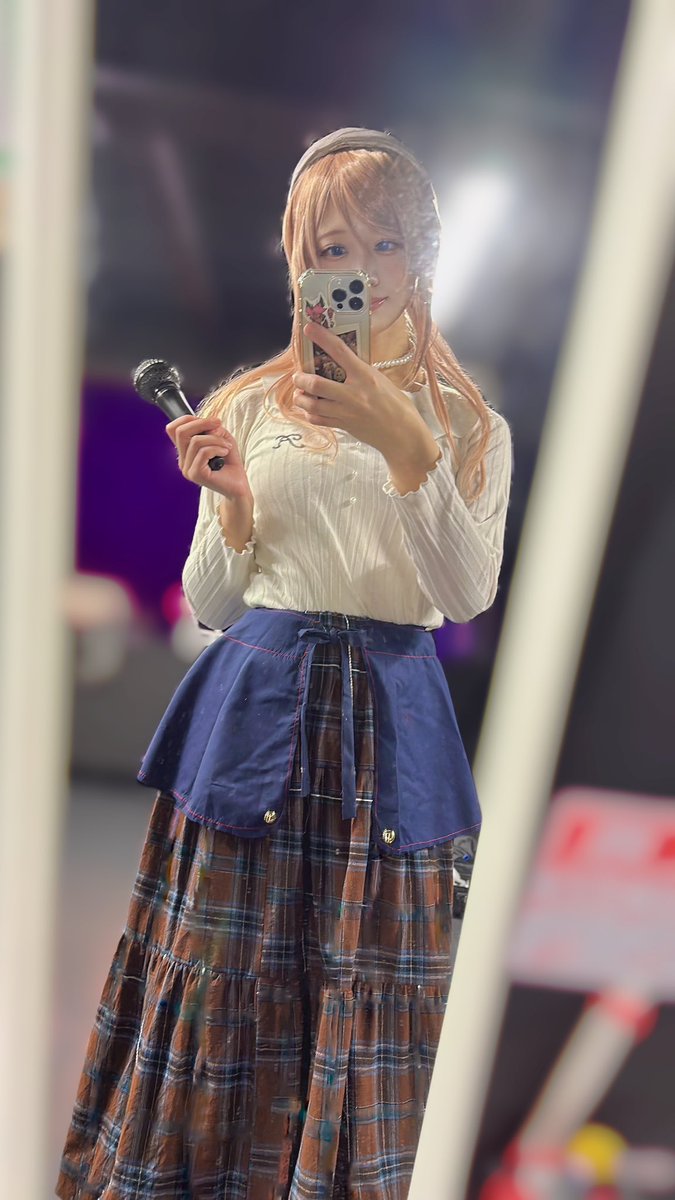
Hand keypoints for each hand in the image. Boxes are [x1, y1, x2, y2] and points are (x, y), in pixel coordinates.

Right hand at [166, 414, 252, 501]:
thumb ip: (211, 428)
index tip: (210, 421)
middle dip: (202, 423)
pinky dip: (218, 448)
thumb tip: (207, 426)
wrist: (238, 485)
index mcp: (185, 452)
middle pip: (181, 432)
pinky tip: (225, 452)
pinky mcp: (195, 474)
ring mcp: (187, 469)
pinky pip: (203, 452)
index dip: (189, 419)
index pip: (173, 429)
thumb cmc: (230, 462)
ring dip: (216, 439)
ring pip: (195, 441)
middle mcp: (182, 461)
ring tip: (227, 446)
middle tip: (219, 425)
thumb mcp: (221, 438)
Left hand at [293, 322, 428, 458]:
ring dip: (301, 398)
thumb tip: (343, 364)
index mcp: (365, 376)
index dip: (321, 337)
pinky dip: (309, 414)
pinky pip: (319, 420)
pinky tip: (309, 410)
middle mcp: (353, 393)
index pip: (339, 351)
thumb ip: (361, 372)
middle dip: (301, 379)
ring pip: (313, 405)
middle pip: (316, 384)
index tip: (309, 328)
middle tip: (298, 376)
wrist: (402, 433)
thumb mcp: (380, 380)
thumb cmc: (396, 404)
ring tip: (299, 394)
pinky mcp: (344, 426)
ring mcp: (347, 412)